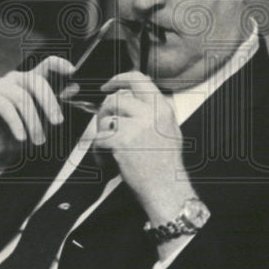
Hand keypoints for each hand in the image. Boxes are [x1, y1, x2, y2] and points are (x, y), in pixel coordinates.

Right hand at [0, 56, 75, 177]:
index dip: (59, 64)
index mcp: (32, 80)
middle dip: (50, 103)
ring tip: (38, 139)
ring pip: (22, 98)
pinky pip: (6, 109)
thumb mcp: (43, 118)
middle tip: (57, 122)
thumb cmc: (21, 130)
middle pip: (37, 81)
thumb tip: (74, 88)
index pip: (47, 64)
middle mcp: (17, 79)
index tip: (72, 71)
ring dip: (33, 122)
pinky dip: (17, 125)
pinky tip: (22, 137)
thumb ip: (57, 102)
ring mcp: (2, 86)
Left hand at [94, 71, 194, 225]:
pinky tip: (109, 162)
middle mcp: (150, 113)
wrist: (166, 189)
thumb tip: (132, 95)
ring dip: (103, 135)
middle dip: (104, 112)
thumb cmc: (166, 165)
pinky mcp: (121, 141)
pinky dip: (99, 153)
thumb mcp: (169, 129)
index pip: (138, 78)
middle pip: (116, 99)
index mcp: (162, 108)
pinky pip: (99, 139)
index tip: (107, 86)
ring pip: (106, 119)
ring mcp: (136, 126)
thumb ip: (153, 110)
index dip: (119, 79)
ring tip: (112, 150)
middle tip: (105, 127)